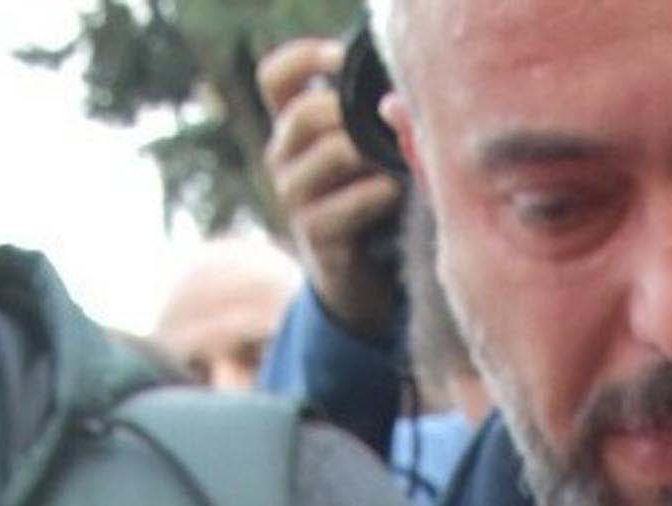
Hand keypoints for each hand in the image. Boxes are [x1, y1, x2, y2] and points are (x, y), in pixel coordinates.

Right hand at [258, 29, 406, 343]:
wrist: (356, 280)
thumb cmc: (366, 200)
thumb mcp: (358, 150)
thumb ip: (362, 118)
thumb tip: (397, 100)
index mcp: (290, 129)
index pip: (274, 76)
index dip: (304, 58)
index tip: (341, 60)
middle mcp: (282, 159)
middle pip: (304, 114)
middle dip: (349, 112)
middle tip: (383, 123)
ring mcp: (294, 200)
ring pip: (331, 154)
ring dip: (370, 152)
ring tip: (395, 160)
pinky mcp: (316, 236)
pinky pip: (349, 204)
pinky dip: (379, 194)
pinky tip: (395, 192)